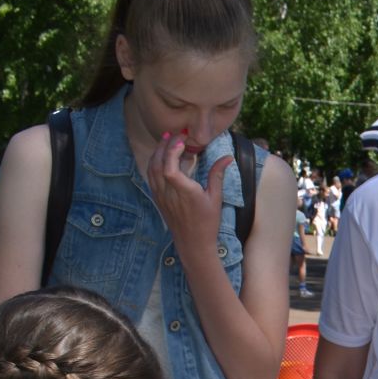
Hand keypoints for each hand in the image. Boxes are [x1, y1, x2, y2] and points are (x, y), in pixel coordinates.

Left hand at [146, 131, 230, 261]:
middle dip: (165, 145)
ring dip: (158, 151)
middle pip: (158, 163)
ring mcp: (160, 195)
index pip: (169, 168)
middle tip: (175, 134)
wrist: (193, 243)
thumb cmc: (207, 223)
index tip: (183, 141)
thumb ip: (217, 175)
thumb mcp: (216, 199)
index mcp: (184, 192)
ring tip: (167, 140)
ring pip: (152, 168)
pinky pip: (151, 175)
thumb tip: (227, 157)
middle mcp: (169, 193)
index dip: (173, 151)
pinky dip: (155, 162)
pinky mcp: (157, 198)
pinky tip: (162, 156)